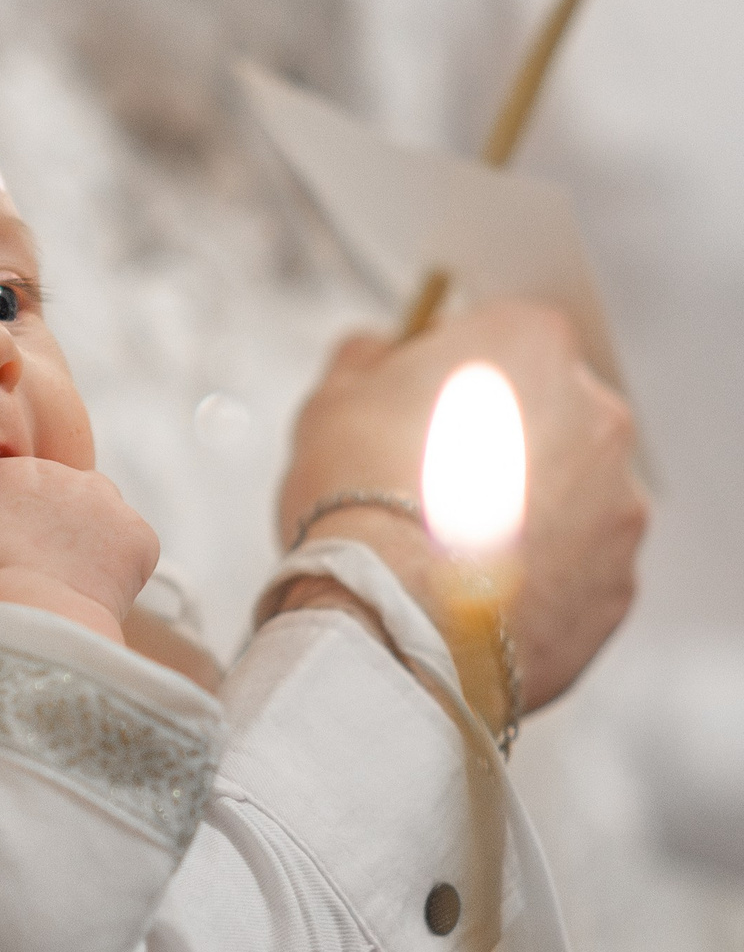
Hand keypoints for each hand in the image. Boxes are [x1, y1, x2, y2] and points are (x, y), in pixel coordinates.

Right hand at [0, 454, 158, 636]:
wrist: (24, 627)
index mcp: (4, 470)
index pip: (9, 485)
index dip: (4, 521)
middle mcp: (57, 471)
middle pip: (54, 494)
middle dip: (46, 525)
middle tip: (31, 572)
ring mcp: (103, 501)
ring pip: (95, 512)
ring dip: (84, 537)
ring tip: (63, 582)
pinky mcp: (136, 534)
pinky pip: (128, 543)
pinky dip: (116, 565)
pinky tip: (91, 592)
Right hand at [276, 301, 645, 710]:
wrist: (390, 616)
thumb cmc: (360, 499)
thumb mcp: (332, 398)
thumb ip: (366, 357)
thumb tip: (377, 352)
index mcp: (532, 345)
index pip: (504, 335)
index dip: (455, 373)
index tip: (421, 408)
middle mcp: (595, 413)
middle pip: (550, 412)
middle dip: (503, 440)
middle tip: (433, 482)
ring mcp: (617, 501)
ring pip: (573, 493)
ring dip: (529, 509)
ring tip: (454, 549)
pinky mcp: (617, 580)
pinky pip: (580, 567)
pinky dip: (541, 576)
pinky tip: (481, 592)